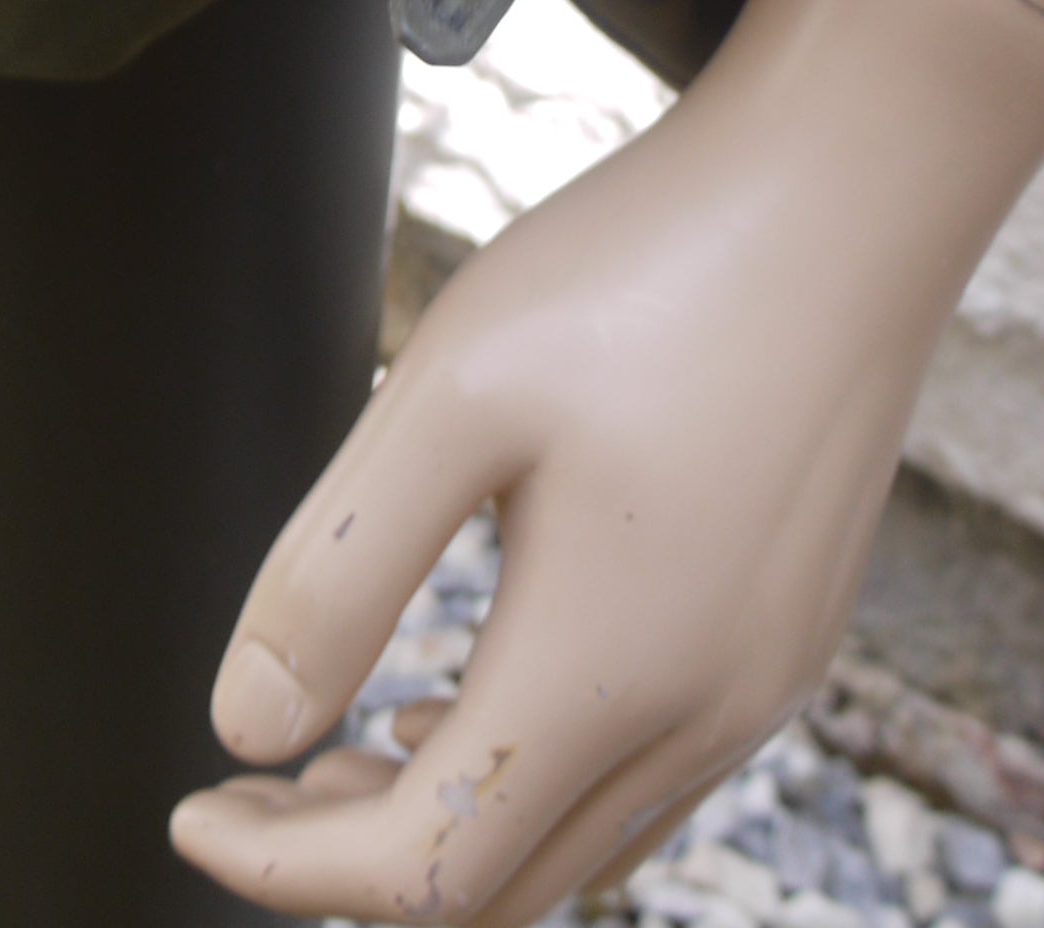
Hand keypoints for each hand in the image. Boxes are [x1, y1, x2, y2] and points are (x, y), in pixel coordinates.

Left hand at [170, 0, 1043, 923]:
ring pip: (582, 844)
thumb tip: (244, 727)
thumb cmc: (648, 266)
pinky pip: (649, 775)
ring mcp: (763, 681)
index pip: (424, 874)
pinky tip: (473, 686)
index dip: (285, 870)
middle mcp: (704, 714)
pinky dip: (537, 775)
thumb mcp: (450, 398)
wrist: (853, 187)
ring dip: (450, 825)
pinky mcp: (788, 633)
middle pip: (504, 889)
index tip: (191, 809)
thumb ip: (340, 576)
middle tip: (253, 785)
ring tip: (340, 744)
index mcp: (610, 672)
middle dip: (356, 862)